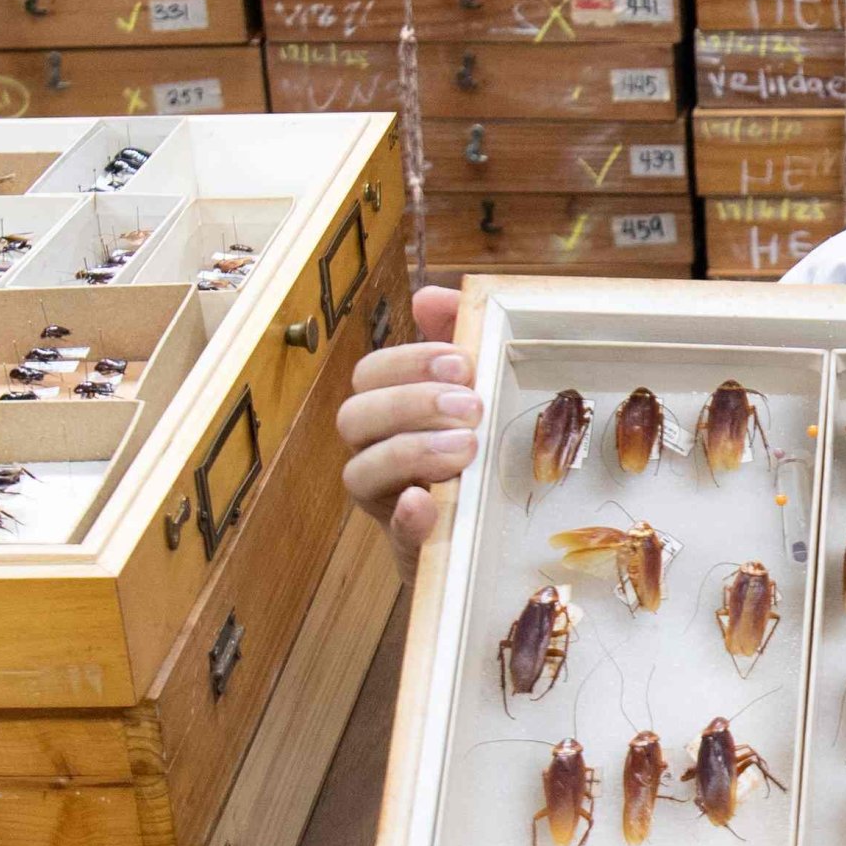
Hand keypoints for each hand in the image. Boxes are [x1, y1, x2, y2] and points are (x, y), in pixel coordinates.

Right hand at [337, 284, 477, 546]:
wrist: (489, 534)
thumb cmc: (476, 451)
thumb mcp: (476, 392)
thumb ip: (458, 338)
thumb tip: (429, 298)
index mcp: (388, 411)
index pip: (371, 374)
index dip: (409, 362)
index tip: (462, 363)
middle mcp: (374, 452)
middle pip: (355, 416)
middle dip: (411, 403)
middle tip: (470, 406)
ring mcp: (386, 502)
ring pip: (360, 471)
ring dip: (409, 452)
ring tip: (466, 448)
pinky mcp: (410, 547)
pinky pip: (394, 533)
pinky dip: (407, 516)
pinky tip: (426, 501)